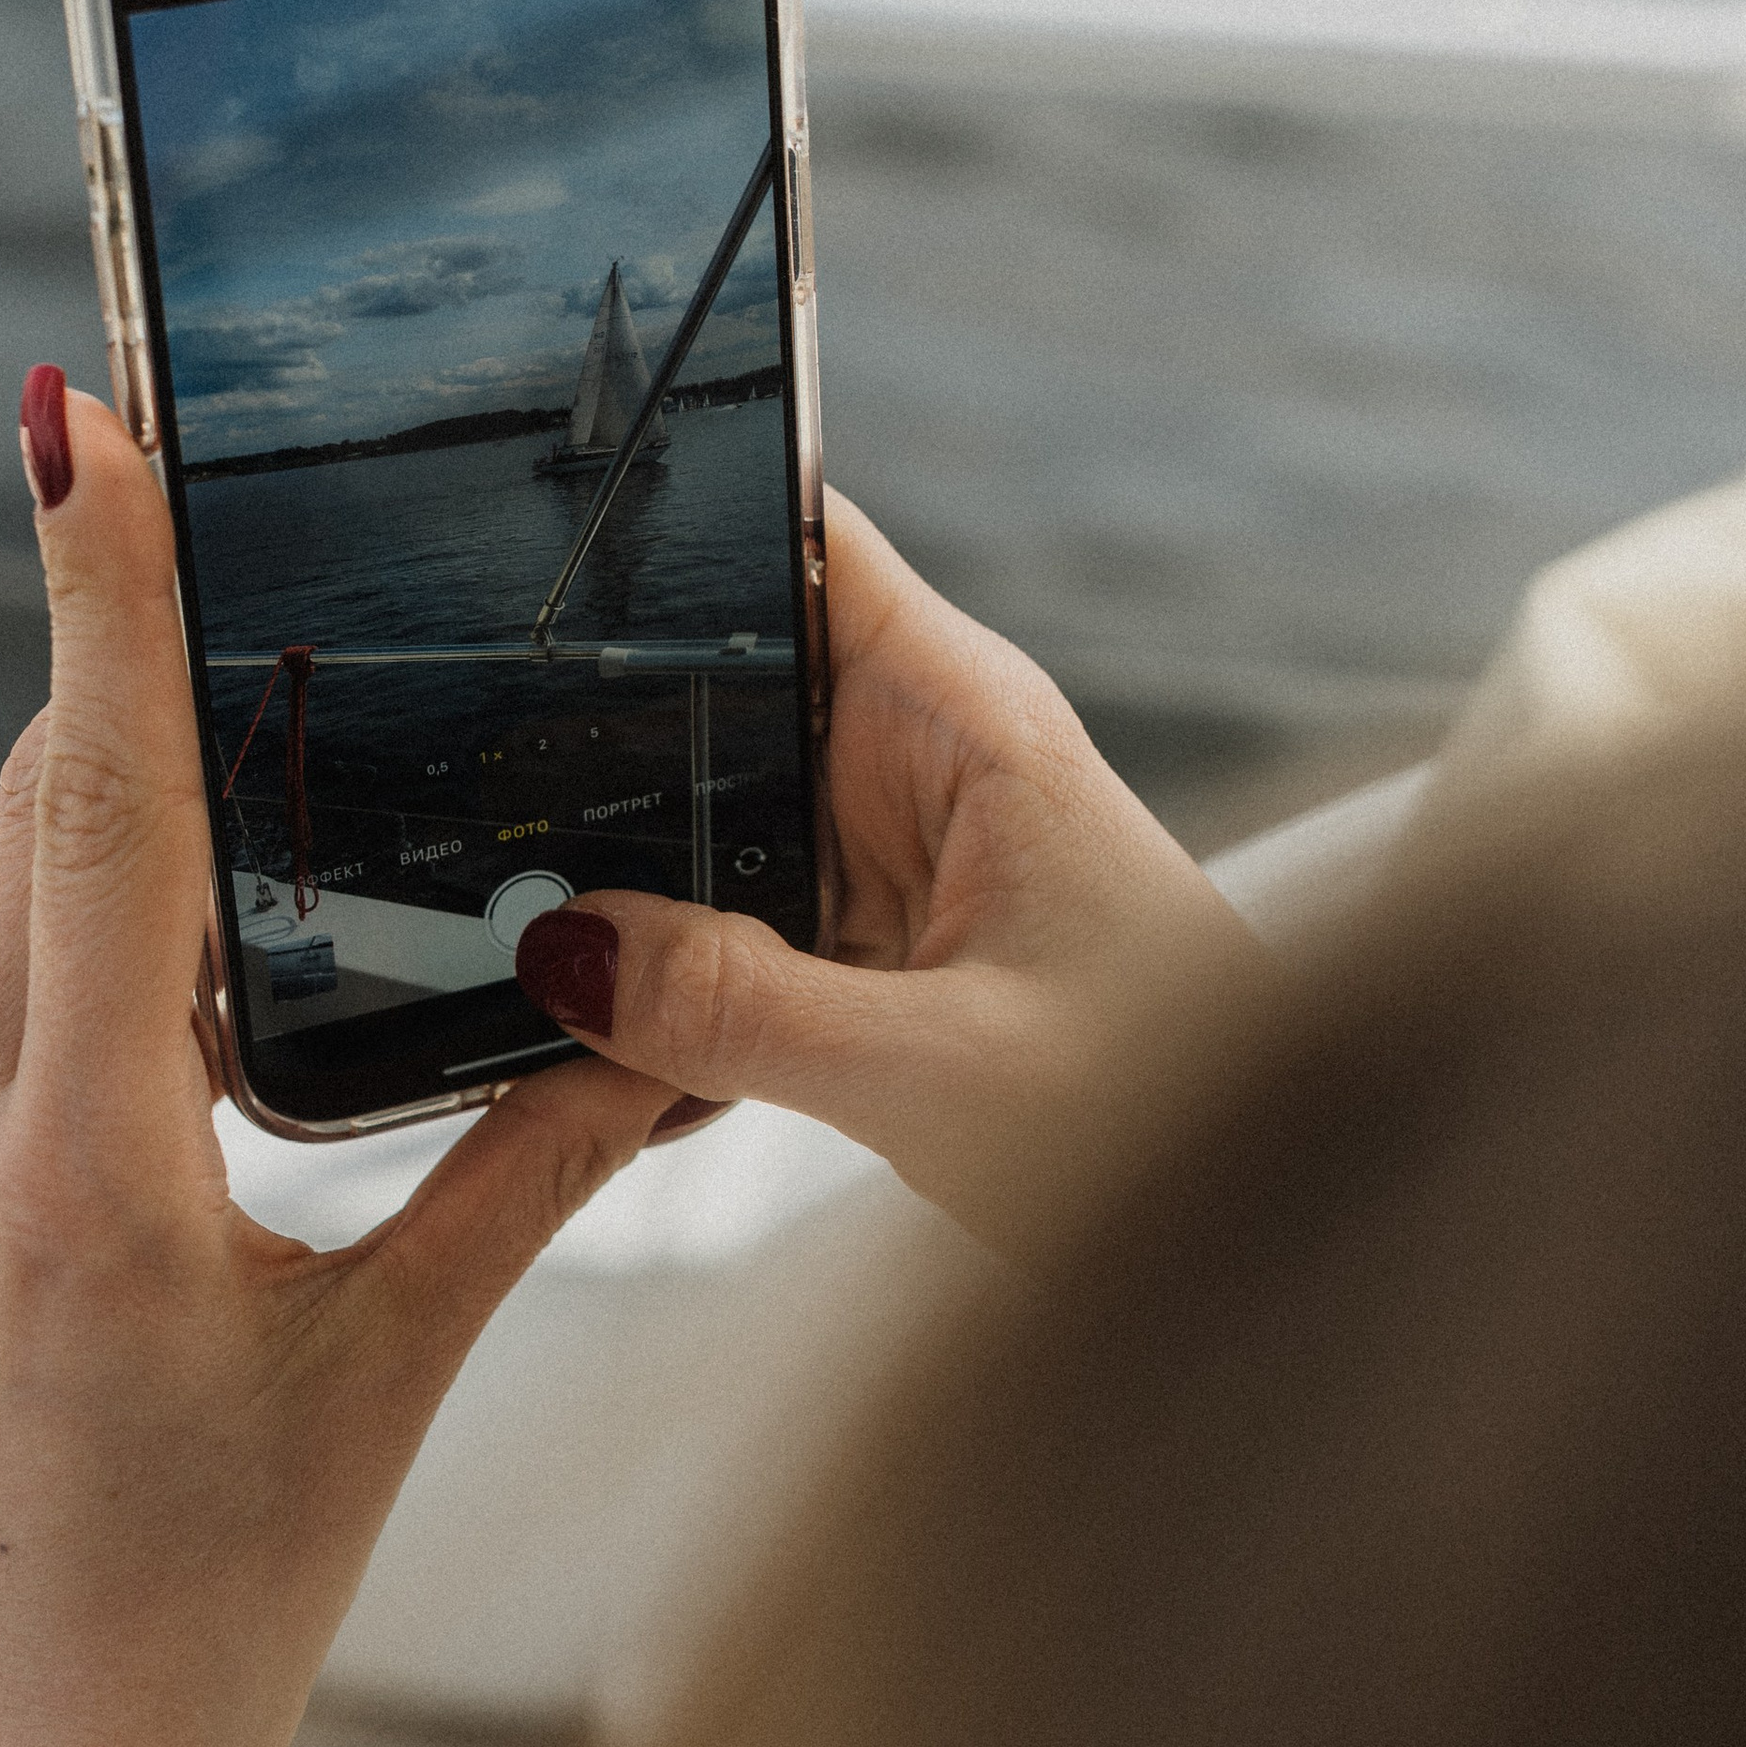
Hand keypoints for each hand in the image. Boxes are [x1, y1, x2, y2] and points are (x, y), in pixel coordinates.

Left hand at [0, 374, 675, 1746]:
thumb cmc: (212, 1616)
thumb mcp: (387, 1378)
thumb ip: (523, 1177)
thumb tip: (660, 1033)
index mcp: (81, 1181)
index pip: (95, 815)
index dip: (102, 601)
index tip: (76, 424)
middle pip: (40, 812)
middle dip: (142, 662)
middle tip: (239, 514)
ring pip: (12, 890)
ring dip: (125, 788)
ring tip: (260, 701)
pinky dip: (94, 908)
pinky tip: (204, 920)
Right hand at [513, 490, 1265, 1262]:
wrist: (1275, 1228)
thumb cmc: (1184, 1117)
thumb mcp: (943, 1071)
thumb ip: (743, 1011)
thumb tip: (568, 948)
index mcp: (964, 718)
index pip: (797, 541)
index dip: (674, 517)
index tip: (521, 548)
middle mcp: (922, 761)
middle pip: (715, 681)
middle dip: (594, 738)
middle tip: (470, 822)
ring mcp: (889, 854)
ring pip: (704, 817)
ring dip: (623, 884)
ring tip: (514, 956)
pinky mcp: (871, 950)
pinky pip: (729, 930)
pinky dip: (668, 985)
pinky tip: (605, 1056)